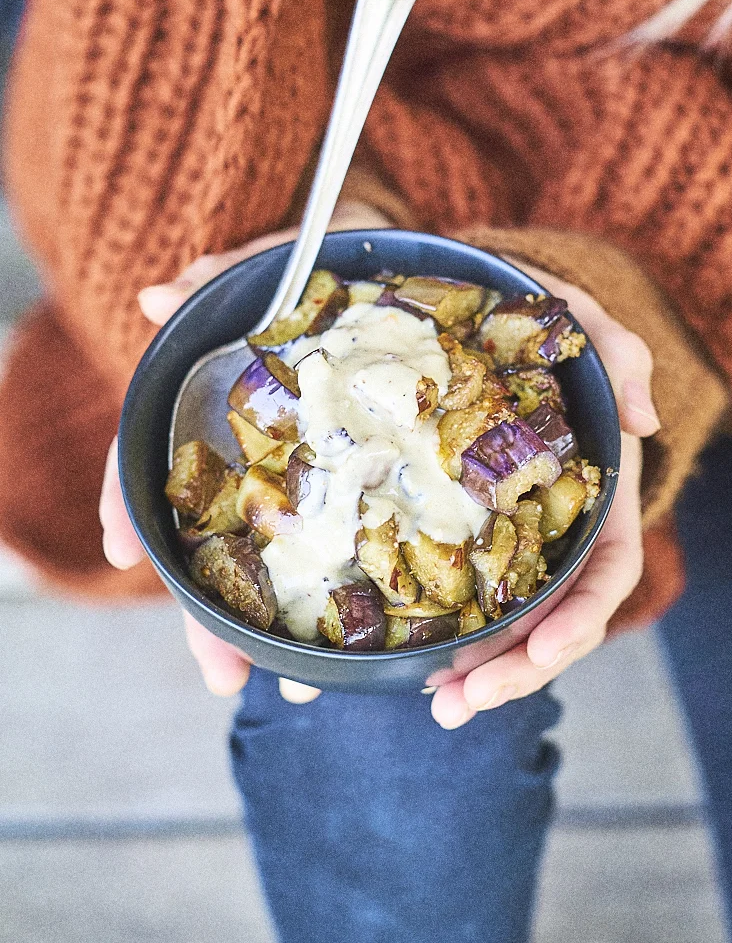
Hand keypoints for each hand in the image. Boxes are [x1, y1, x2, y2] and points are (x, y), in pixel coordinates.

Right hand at [99, 200, 390, 700]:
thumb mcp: (280, 260)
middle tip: (222, 675)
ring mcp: (306, 470)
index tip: (121, 550)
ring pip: (278, 561)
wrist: (400, 257)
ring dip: (278, 628)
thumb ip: (225, 277)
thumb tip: (158, 299)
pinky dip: (349, 597)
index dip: (131, 501)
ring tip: (297, 687)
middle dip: (209, 612)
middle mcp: (253, 449)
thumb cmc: (328, 255)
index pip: (152, 452)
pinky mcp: (367, 479)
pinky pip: (352, 544)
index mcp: (216, 401)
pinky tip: (361, 645)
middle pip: (213, 539)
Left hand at [430, 263, 657, 728]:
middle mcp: (551, 532)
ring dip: (472, 669)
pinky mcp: (450, 531)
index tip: (547, 648)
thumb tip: (644, 420)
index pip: (605, 572)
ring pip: (499, 621)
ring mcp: (501, 538)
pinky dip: (429, 630)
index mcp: (595, 497)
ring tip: (436, 703)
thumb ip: (622, 356)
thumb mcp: (586, 326)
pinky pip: (448, 591)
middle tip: (461, 702)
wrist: (475, 318)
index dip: (581, 618)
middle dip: (515, 669)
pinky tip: (395, 659)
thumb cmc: (541, 328)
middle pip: (548, 619)